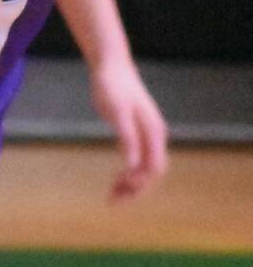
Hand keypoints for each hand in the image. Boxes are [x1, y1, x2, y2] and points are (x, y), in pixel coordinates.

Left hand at [89, 54, 167, 201]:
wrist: (110, 65)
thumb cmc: (112, 86)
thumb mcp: (116, 111)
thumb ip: (127, 138)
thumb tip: (133, 166)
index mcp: (154, 132)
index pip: (153, 169)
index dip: (138, 185)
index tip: (118, 193)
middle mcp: (156, 136)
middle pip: (152, 173)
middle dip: (135, 190)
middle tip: (112, 202)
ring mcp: (149, 134)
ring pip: (146, 168)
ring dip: (132, 184)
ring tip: (112, 196)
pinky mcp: (139, 132)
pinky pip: (139, 160)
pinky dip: (129, 173)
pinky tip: (117, 180)